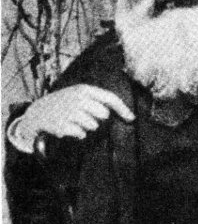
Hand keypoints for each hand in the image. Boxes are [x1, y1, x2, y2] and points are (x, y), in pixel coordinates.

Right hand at [18, 85, 134, 144]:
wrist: (39, 111)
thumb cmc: (66, 103)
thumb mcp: (80, 94)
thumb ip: (100, 100)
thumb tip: (127, 114)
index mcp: (84, 89)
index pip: (110, 98)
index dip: (123, 108)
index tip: (132, 118)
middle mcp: (79, 99)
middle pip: (104, 115)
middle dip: (97, 118)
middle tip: (85, 115)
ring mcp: (70, 111)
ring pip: (93, 126)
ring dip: (87, 127)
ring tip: (75, 121)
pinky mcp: (63, 125)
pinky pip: (82, 134)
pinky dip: (78, 134)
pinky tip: (69, 128)